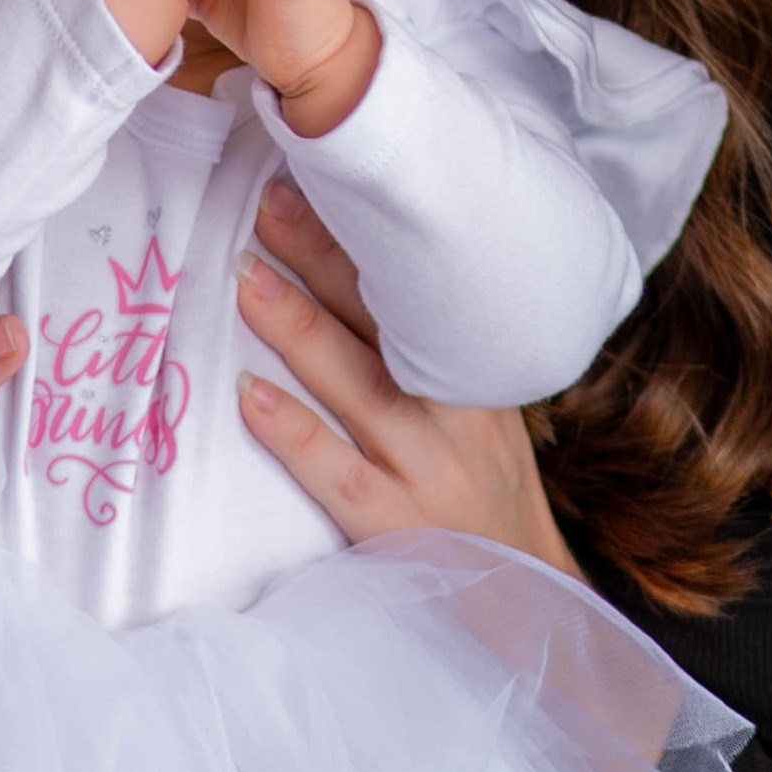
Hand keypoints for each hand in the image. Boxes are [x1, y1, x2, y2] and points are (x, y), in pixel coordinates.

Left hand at [232, 179, 581, 574]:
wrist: (527, 592)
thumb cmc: (486, 484)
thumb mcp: (483, 404)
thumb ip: (432, 348)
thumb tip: (362, 271)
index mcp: (476, 370)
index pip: (420, 288)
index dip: (367, 236)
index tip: (325, 179)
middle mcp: (455, 411)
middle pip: (383, 321)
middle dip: (322, 256)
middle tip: (270, 202)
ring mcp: (426, 467)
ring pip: (356, 384)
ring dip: (296, 325)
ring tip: (245, 275)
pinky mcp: (396, 523)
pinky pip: (336, 471)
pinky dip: (291, 431)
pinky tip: (248, 395)